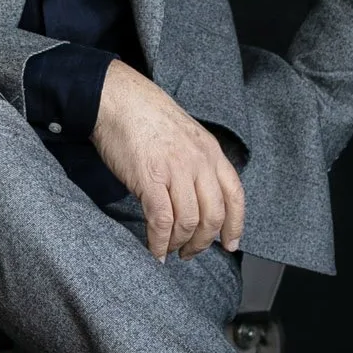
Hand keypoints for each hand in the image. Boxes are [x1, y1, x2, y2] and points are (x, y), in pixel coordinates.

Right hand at [91, 60, 245, 260]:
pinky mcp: (151, 179)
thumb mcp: (186, 135)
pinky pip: (162, 221)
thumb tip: (195, 194)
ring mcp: (176, 171)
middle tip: (190, 253)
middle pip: (213, 216)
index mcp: (211, 152)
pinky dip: (159, 242)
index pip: (235, 196)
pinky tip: (155, 250)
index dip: (235, 225)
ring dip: (179, 244)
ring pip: (188, 222)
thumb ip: (196, 162)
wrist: (118, 98)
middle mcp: (199, 162)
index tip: (230, 244)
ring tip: (169, 251)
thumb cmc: (145, 116)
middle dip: (202, 242)